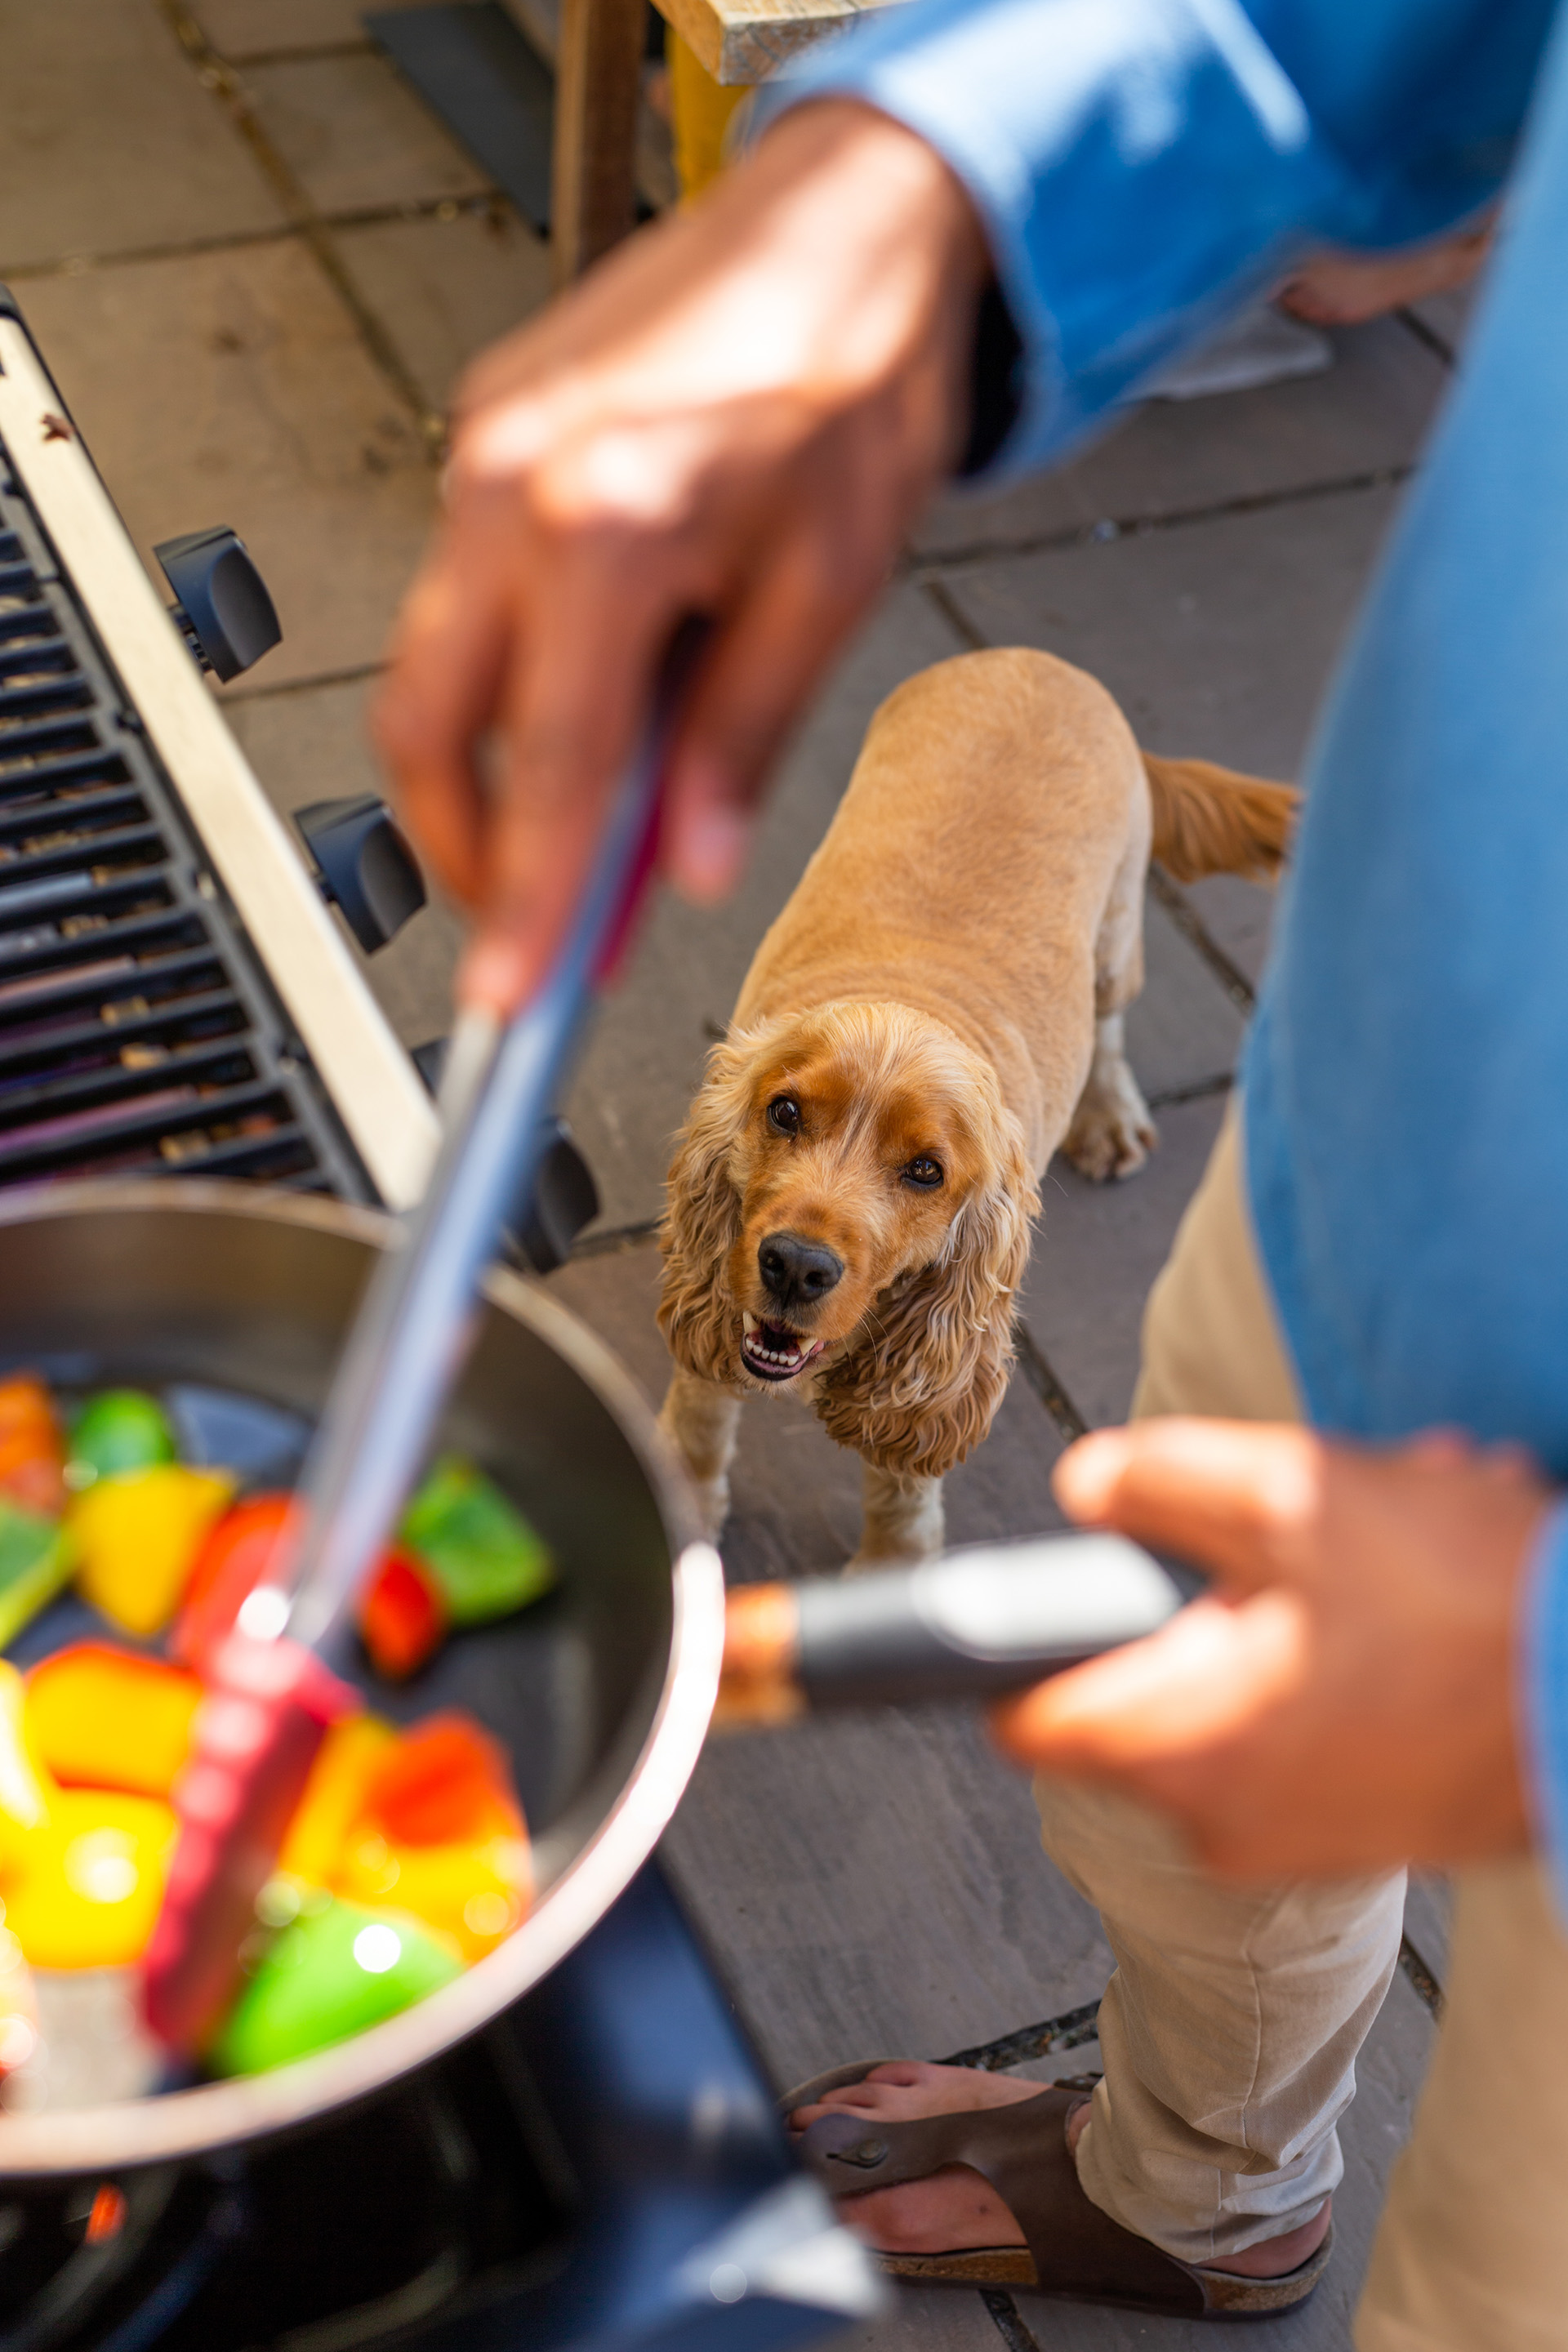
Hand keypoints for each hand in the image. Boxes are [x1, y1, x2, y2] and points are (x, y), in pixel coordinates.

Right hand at [373, 100, 987, 1010]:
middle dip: (465, 848)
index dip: (519, 906)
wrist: (843, 225)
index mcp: (604, 531)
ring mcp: (479, 452)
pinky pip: (459, 589)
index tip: (507, 1004)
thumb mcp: (829, 586)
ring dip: (484, 762)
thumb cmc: (853, 380)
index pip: (542, 773)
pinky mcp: (483, 433)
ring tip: (584, 816)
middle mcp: (511, 489)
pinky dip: (502, 671)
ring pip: (426, 663)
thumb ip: (741, 737)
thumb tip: (680, 865)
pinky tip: (588, 693)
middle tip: (535, 922)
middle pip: (422, 727)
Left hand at [990, 1419, 1553, 1876]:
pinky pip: (1295, 1735)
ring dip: (1275, 1627)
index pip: (1022, 1718)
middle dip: (1191, 1608)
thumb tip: (1082, 1487)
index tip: (1049, 1592)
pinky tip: (1406, 1616)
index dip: (1017, 1644)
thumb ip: (1158, 1482)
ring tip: (1371, 1574)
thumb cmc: (1472, 1607)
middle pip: (1135, 1696)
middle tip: (1278, 1548)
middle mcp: (1222, 1821)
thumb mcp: (1293, 1496)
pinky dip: (1328, 1667)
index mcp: (1182, 1744)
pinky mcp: (1354, 1835)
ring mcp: (1293, 1840)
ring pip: (1225, 1703)